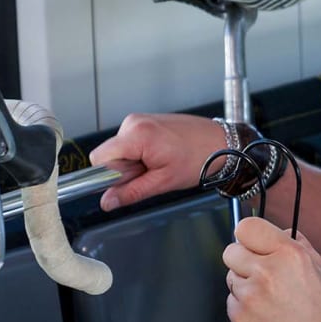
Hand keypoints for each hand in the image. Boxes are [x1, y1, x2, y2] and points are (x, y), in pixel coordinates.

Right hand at [91, 113, 227, 211]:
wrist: (221, 143)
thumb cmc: (198, 159)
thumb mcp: (163, 182)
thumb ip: (131, 192)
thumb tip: (106, 202)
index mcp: (136, 135)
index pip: (99, 158)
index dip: (109, 174)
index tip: (127, 182)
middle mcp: (133, 122)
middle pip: (109, 154)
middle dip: (124, 169)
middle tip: (152, 172)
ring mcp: (139, 119)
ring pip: (119, 149)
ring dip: (134, 161)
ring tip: (160, 163)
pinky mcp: (145, 121)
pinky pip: (130, 142)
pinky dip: (140, 153)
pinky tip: (161, 155)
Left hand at [223, 218, 320, 321]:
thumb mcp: (318, 266)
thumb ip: (295, 242)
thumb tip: (279, 232)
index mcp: (287, 253)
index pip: (246, 227)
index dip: (248, 236)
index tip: (250, 243)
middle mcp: (266, 271)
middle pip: (231, 251)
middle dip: (242, 260)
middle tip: (259, 273)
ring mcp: (250, 295)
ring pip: (231, 278)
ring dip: (244, 285)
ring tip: (268, 298)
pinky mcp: (240, 316)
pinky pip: (232, 302)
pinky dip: (244, 307)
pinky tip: (264, 313)